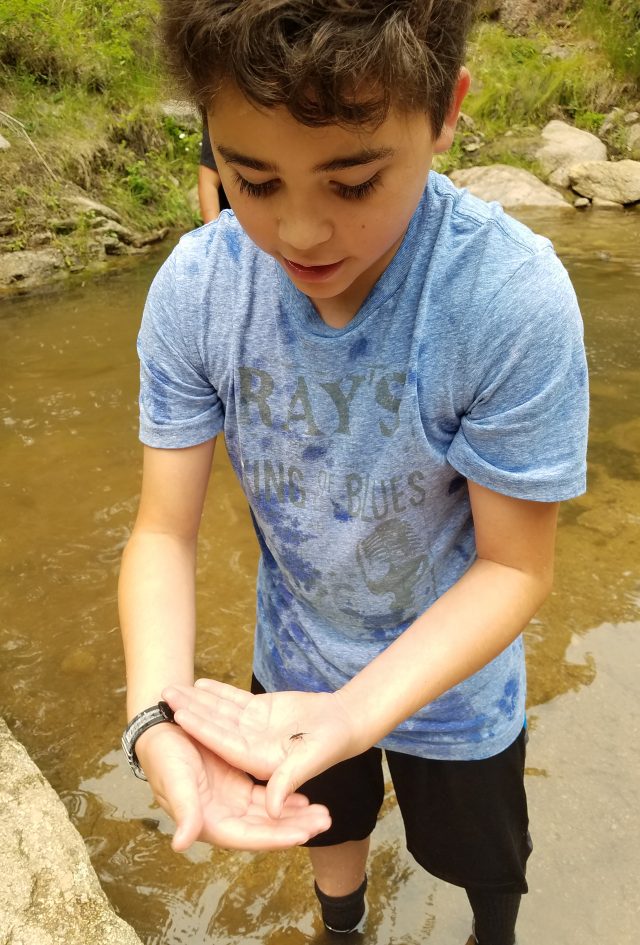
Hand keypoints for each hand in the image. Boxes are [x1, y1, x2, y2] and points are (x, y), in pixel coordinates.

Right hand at [133, 722, 330, 851]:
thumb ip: (183, 809)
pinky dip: (282, 794)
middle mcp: (223, 815)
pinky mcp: (236, 780)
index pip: (249, 835)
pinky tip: (302, 792)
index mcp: (209, 821)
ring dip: (294, 812)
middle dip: (295, 826)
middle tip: (325, 820)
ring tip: (322, 812)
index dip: (275, 836)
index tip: (303, 835)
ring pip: (269, 811)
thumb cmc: (163, 755)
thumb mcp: (175, 778)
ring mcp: (231, 798)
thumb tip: (182, 844)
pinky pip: (265, 792)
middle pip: (265, 827)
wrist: (161, 727)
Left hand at [162, 680, 361, 818]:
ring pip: (220, 712)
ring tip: (173, 686)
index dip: (203, 729)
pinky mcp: (260, 713)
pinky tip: (199, 683)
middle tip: (165, 693)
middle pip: (215, 726)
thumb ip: (290, 781)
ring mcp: (253, 729)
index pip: (224, 744)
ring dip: (198, 699)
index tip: (181, 715)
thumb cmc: (332, 743)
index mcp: (258, 761)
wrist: (346, 723)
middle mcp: (250, 746)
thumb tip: (272, 810)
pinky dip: (218, 692)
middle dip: (191, 710)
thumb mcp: (311, 760)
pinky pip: (234, 701)